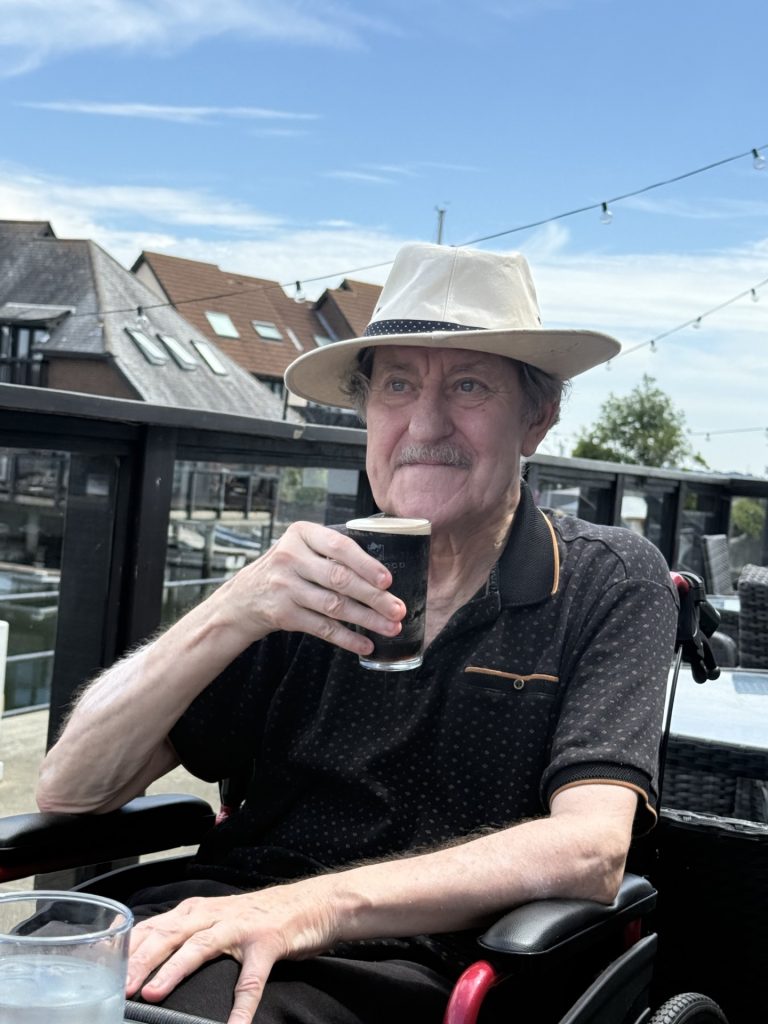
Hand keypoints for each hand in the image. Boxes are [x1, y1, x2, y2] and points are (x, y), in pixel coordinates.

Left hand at [126, 882, 338, 1023]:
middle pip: (169, 933)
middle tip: (118, 986)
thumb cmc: (260, 917)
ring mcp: (241, 928)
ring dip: (174, 969)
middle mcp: (214, 914)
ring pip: (200, 945)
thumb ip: (187, 934)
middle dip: (141, 959)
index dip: (128, 947)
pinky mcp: (267, 943)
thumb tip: (149, 963)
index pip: (154, 926)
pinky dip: (241, 1006)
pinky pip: (251, 980)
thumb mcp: (218, 919)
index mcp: (198, 910)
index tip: (101, 969)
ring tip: (152, 994)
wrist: (312, 902)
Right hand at [218, 521, 405, 655]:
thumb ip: (333, 551)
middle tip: (399, 609)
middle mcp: (290, 558)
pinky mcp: (283, 614)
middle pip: (339, 579)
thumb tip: (384, 572)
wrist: (244, 596)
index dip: (365, 564)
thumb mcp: (302, 547)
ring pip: (334, 606)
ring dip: (366, 619)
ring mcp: (285, 587)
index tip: (388, 580)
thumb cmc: (288, 568)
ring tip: (391, 627)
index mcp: (301, 534)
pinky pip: (322, 628)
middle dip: (374, 597)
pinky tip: (366, 644)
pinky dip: (347, 638)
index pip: (338, 546)